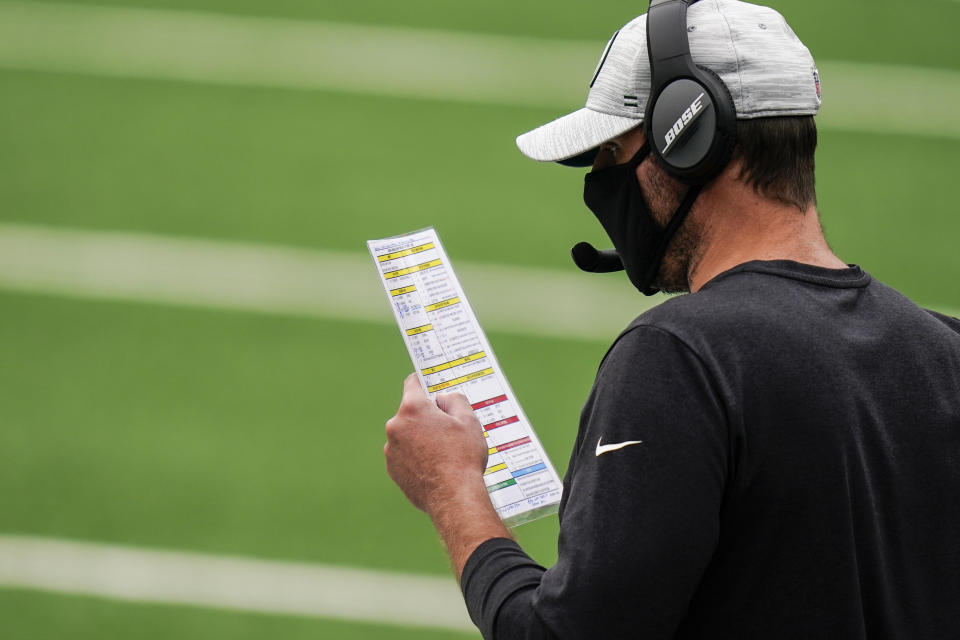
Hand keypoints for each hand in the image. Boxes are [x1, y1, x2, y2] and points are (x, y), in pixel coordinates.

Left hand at [384, 373, 489, 514]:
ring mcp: (391, 449)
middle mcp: (396, 426)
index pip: (413, 383)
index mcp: (413, 408)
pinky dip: (417, 457)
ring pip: (408, 435)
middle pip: (411, 412)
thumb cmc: (463, 457)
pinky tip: (435, 467)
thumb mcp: (469, 420)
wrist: (454, 498)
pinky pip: (405, 455)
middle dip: (427, 416)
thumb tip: (443, 399)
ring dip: (421, 438)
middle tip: (448, 429)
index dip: (424, 382)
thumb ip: (455, 400)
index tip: (430, 385)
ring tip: (444, 453)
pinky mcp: (392, 469)